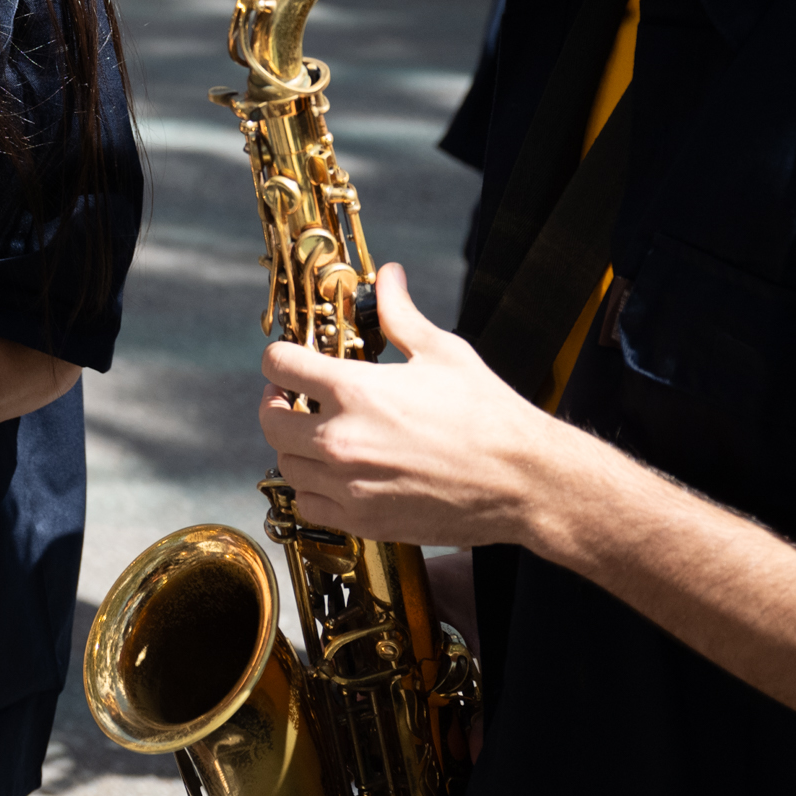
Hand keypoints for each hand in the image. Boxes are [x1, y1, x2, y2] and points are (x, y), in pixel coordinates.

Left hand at [259, 265, 562, 550]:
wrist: (526, 482)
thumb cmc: (489, 414)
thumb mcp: (443, 352)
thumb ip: (401, 314)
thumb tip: (389, 275)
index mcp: (353, 390)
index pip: (278, 364)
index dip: (281, 357)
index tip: (291, 361)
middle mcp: (340, 438)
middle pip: (269, 418)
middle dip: (277, 402)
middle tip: (295, 398)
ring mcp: (348, 484)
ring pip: (287, 463)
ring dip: (296, 446)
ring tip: (319, 435)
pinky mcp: (363, 520)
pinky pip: (308, 504)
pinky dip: (312, 489)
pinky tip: (334, 475)